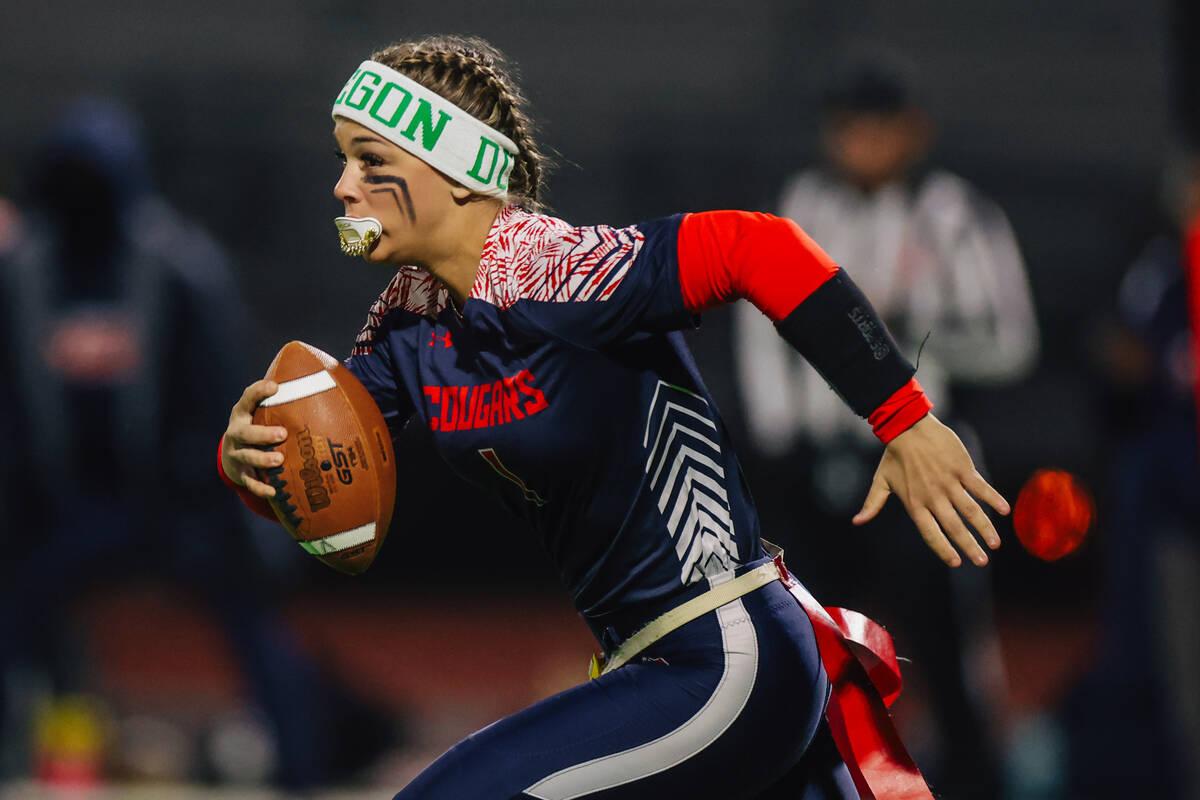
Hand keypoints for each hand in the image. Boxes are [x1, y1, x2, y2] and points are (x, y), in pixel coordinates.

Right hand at [220, 379, 288, 498]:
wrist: (234, 454)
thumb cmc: (261, 425)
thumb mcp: (265, 412)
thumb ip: (287, 401)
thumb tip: (330, 383)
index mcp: (243, 413)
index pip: (247, 398)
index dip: (258, 391)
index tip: (275, 386)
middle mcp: (236, 432)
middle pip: (244, 432)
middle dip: (262, 433)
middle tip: (283, 433)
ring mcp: (236, 454)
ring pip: (247, 456)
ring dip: (263, 458)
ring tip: (280, 459)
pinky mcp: (241, 473)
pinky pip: (250, 482)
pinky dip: (260, 488)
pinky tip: (274, 492)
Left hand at [853, 413, 1009, 566]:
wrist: (907, 426)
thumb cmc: (894, 456)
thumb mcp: (880, 481)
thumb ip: (872, 504)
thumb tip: (857, 522)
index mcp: (914, 503)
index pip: (931, 533)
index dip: (943, 549)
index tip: (955, 562)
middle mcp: (933, 497)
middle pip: (954, 528)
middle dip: (969, 547)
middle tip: (982, 561)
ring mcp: (949, 483)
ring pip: (971, 511)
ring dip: (985, 528)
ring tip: (995, 544)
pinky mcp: (962, 469)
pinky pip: (981, 488)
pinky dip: (993, 499)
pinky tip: (1005, 511)